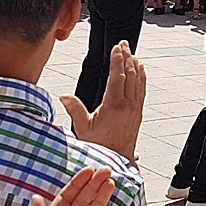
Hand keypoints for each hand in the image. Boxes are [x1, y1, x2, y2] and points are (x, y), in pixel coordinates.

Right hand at [59, 42, 145, 161]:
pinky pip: (142, 90)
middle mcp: (127, 105)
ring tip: (132, 53)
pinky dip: (142, 77)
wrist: (117, 160)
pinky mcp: (138, 112)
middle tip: (124, 44)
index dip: (117, 60)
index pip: (117, 76)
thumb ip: (74, 109)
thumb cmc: (99, 146)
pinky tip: (141, 70)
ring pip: (137, 81)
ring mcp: (135, 108)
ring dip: (135, 65)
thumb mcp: (83, 128)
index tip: (117, 47)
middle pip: (129, 74)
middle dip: (127, 57)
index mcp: (114, 105)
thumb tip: (64, 96)